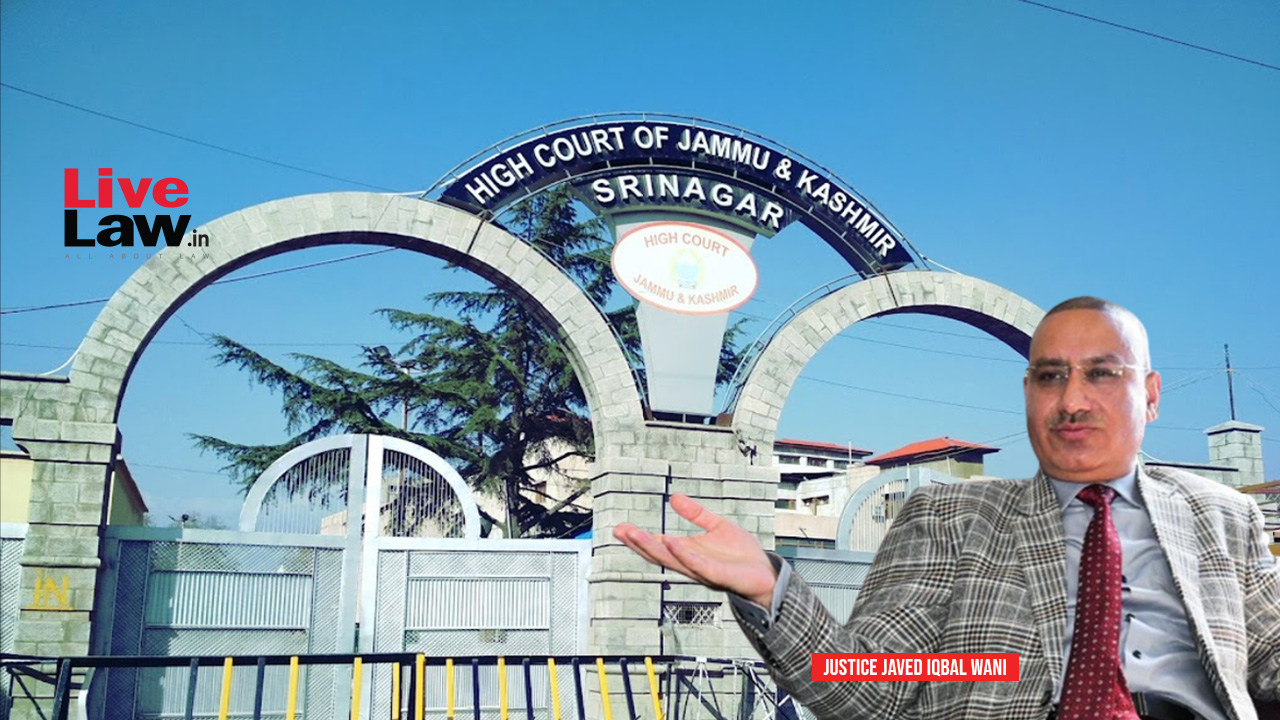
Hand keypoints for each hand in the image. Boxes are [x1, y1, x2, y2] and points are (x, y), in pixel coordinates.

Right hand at [612, 493, 777, 606]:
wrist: (765, 573)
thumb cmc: (742, 556)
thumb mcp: (717, 527)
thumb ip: (696, 514)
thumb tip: (675, 498)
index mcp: (688, 552)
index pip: (658, 545)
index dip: (639, 538)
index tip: (620, 528)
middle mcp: (690, 563)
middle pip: (659, 554)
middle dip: (638, 543)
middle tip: (620, 530)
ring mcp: (702, 570)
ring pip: (672, 561)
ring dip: (653, 548)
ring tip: (635, 534)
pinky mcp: (717, 575)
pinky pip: (697, 565)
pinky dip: (684, 555)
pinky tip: (672, 543)